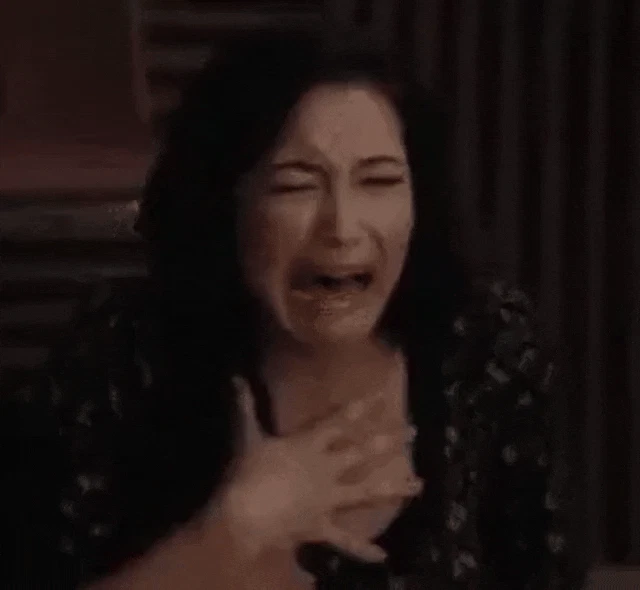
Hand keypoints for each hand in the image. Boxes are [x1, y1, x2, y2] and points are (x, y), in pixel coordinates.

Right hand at [219, 376, 422, 563]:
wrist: (246, 515)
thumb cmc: (247, 474)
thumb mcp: (247, 438)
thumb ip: (246, 407)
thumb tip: (236, 377)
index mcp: (310, 446)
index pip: (340, 422)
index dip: (361, 409)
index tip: (382, 398)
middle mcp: (327, 470)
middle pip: (363, 453)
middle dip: (388, 441)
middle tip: (413, 431)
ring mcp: (329, 499)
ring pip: (367, 492)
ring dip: (392, 488)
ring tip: (418, 485)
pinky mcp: (323, 526)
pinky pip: (345, 540)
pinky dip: (362, 550)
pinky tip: (382, 556)